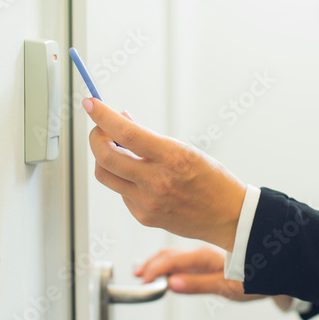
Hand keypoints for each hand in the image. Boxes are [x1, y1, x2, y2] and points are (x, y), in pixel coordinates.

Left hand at [83, 98, 246, 250]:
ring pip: (106, 175)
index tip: (91, 103)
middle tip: (101, 129)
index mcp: (173, 158)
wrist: (227, 216)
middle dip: (96, 137)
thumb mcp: (186, 150)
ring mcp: (148, 202)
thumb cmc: (212, 180)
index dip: (103, 115)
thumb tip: (122, 121)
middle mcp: (157, 182)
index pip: (127, 133)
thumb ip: (151, 139)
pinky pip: (121, 192)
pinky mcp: (144, 216)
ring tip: (119, 151)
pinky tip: (139, 177)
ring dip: (105, 158)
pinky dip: (123, 178)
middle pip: (105, 157)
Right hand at [134, 247, 264, 301]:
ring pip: (174, 252)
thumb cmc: (257, 274)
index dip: (153, 270)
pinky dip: (167, 260)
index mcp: (205, 255)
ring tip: (143, 270)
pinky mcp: (208, 256)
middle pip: (169, 253)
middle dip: (150, 263)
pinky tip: (164, 265)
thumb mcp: (228, 286)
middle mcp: (203, 249)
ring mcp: (205, 251)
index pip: (171, 261)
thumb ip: (198, 284)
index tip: (141, 280)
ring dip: (157, 260)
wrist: (277, 262)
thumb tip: (172, 284)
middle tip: (138, 276)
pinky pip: (182, 254)